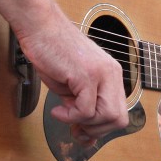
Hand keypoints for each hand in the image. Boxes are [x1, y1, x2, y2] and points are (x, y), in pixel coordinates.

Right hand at [18, 18, 128, 144]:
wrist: (41, 27)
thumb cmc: (53, 52)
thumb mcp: (73, 83)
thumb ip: (83, 104)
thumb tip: (86, 132)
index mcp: (112, 74)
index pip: (120, 112)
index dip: (101, 128)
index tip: (81, 129)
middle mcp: (113, 73)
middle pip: (119, 118)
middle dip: (96, 130)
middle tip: (74, 127)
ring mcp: (102, 73)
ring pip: (107, 116)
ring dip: (83, 123)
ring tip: (64, 113)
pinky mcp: (87, 74)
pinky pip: (86, 110)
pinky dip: (70, 116)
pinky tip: (57, 109)